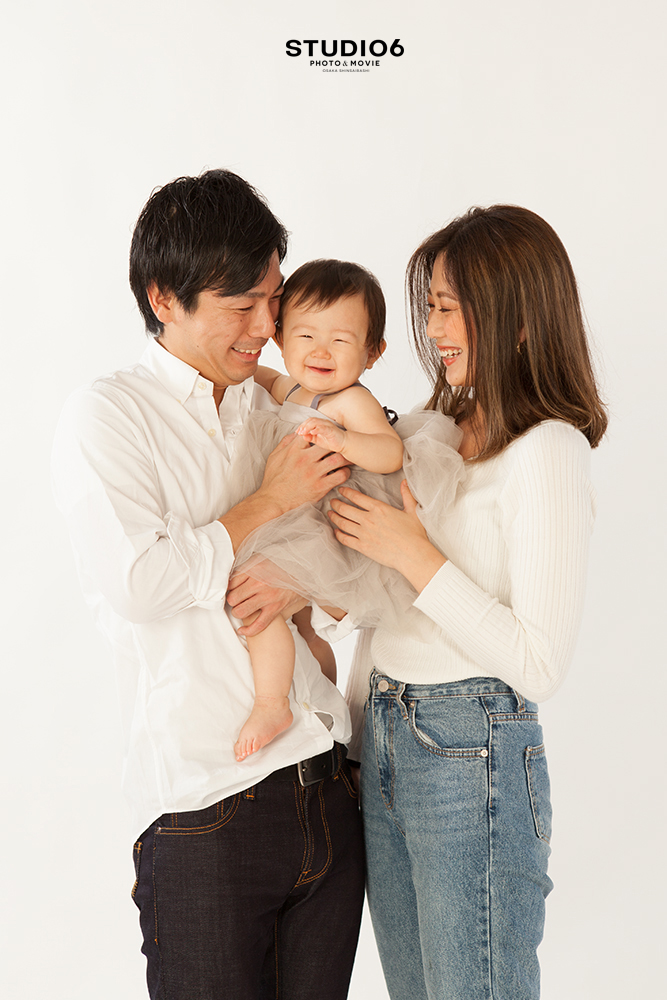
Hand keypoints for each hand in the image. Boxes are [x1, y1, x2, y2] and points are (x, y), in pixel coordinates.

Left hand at [227, 571, 306, 634]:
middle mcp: (259, 584)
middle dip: (233, 600)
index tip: (234, 589)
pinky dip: (248, 630)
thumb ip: (245, 567)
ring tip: (242, 608)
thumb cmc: (280, 565)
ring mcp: (267, 598)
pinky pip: (258, 625)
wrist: (303, 572)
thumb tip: (230, 580)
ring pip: (241, 612)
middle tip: (238, 599)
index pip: (231, 583)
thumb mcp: (261, 558)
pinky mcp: (276, 609)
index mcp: (254, 569)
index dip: (229, 588)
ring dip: (238, 612)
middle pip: (233, 599)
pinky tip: (242, 629)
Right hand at [258, 433, 349, 513]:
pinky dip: (345, 473)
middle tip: (343, 446)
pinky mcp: (320, 486)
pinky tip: (343, 472)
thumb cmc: (273, 479)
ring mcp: (314, 472)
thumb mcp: (275, 456)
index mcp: (294, 449)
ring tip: (348, 458)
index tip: (326, 438)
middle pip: (330, 444)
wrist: (273, 500)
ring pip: (338, 458)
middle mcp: (305, 459)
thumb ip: (286, 442)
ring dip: (345, 458)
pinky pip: (341, 475)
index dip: (321, 434)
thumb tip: (297, 433)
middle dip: (336, 444)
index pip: (313, 433)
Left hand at [296, 418, 345, 453]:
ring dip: (308, 426)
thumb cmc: (331, 441)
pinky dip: (317, 429)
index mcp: (319, 424)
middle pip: (311, 420)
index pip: (308, 421)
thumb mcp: (318, 440)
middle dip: (303, 425)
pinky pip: (323, 427)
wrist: (344, 444)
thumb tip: (303, 436)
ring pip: (316, 422)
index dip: (302, 425)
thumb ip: (311, 438)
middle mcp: (323, 423)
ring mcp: (327, 425)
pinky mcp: (331, 430)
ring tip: (303, 432)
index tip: (297, 432)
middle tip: (299, 432)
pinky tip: (312, 432)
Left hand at [328, 481, 446, 591]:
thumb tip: (404, 482)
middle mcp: (368, 519)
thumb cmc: (414, 534)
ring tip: (330, 513)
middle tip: (332, 501)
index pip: (357, 497)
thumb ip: (407, 495)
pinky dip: (338, 534)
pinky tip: (336, 531)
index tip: (341, 490)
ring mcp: (364, 534)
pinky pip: (345, 539)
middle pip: (345, 509)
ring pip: (342, 523)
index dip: (346, 492)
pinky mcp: (362, 547)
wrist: (412, 554)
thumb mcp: (412, 511)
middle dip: (336, 504)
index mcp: (379, 508)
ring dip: (334, 517)